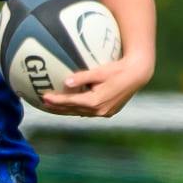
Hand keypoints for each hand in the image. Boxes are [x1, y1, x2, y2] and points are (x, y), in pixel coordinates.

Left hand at [37, 54, 154, 117]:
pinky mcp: (109, 111)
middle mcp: (99, 111)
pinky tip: (71, 105)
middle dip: (57, 108)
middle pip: (73, 110)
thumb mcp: (100, 71)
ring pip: (80, 113)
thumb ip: (83, 77)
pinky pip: (89, 112)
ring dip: (66, 110)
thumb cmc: (118, 69)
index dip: (56, 101)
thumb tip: (66, 82)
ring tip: (53, 106)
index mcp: (95, 102)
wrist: (138, 75)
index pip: (70, 102)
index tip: (44, 97)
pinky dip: (78, 109)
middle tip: (43, 103)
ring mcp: (105, 113)